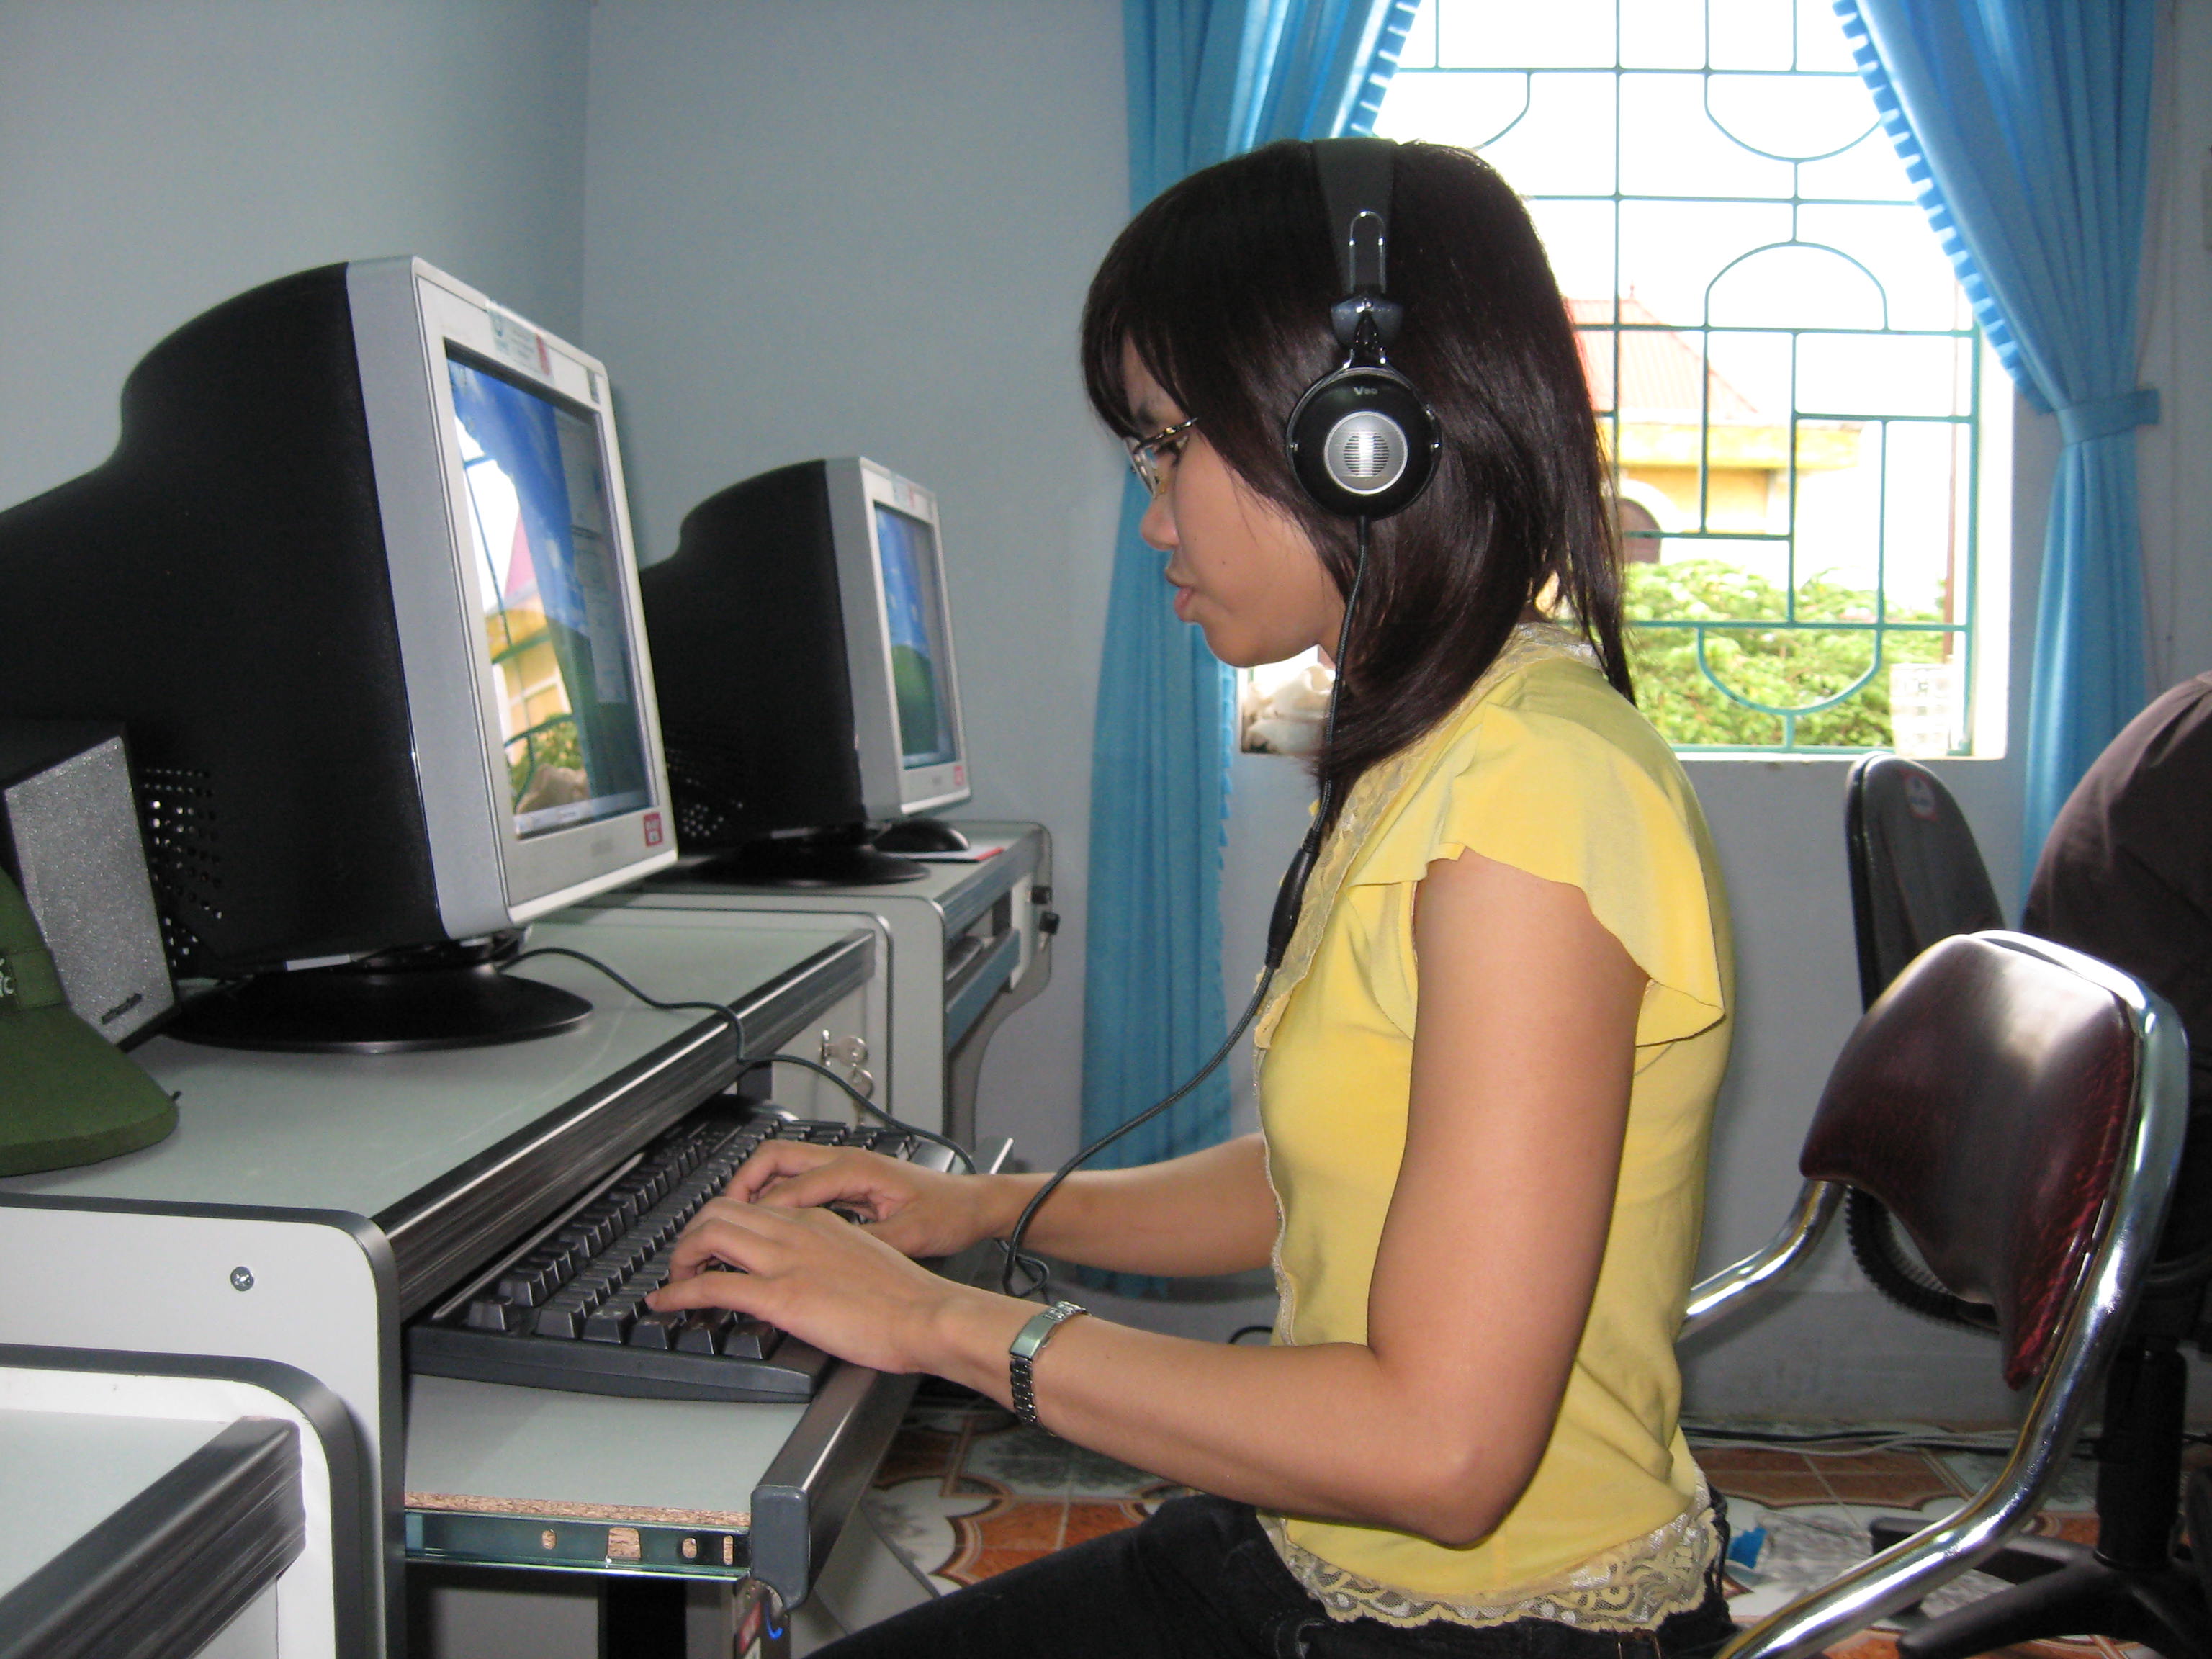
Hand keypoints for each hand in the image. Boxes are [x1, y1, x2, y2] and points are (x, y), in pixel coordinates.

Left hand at [646, 1197, 967, 1373]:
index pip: (756, 1206)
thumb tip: (816, 1276)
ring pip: (710, 1235)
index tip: (715, 1245)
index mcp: (818, 1220)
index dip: (724, 1222)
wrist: (927, 1313)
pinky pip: (713, 1286)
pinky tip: (667, 1304)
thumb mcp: (866, 1259)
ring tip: (675, 1279)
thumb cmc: (908, 1297)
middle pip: (721, 1210)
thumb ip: (833, 1257)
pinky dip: (679, 1294)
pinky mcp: (780, 1295)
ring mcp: (785, 1261)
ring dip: (682, 1256)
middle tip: (687, 1261)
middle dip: (692, 1233)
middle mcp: (797, 1230)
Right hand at [722, 1140, 1007, 1260]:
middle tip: (717, 1223)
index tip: (732, 1241)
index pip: (787, 1188)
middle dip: (740, 1187)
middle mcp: (845, 1162)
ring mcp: (846, 1169)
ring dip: (756, 1193)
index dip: (755, 1216)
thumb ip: (862, 1246)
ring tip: (735, 1227)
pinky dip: (778, 1201)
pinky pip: (801, 1184)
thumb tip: (822, 1262)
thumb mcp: (908, 1237)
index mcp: (854, 1169)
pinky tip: (773, 1230)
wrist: (975, 1205)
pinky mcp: (850, 1183)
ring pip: (784, 1170)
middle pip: (773, 1160)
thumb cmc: (949, 1213)